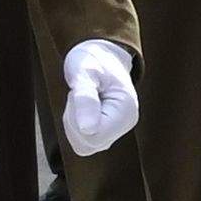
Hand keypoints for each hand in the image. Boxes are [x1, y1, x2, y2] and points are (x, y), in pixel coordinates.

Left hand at [59, 40, 139, 156]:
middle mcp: (126, 124)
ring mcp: (117, 131)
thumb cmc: (93, 61)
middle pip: (87, 143)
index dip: (76, 119)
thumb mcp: (85, 73)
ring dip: (73, 124)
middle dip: (73, 121)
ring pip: (83, 145)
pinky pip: (83, 143)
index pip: (93, 136)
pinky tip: (82, 109)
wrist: (102, 55)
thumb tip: (87, 130)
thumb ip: (85, 99)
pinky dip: (75, 128)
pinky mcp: (107, 133)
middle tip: (79, 94)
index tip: (78, 93)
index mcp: (126, 111)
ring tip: (82, 99)